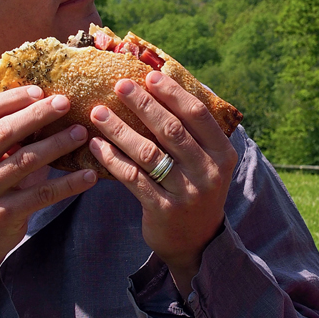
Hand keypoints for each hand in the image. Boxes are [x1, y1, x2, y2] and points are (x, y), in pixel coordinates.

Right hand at [0, 85, 95, 301]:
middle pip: (4, 132)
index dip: (11, 98)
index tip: (39, 90)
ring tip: (81, 133)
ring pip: (25, 161)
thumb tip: (40, 104)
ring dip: (57, 144)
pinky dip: (68, 183)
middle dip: (38, 114)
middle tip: (65, 103)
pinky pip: (42, 194)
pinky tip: (89, 175)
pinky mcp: (2, 216)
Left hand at [88, 72, 237, 296]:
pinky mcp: (163, 209)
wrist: (196, 241)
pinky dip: (112, 159)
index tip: (149, 76)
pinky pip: (133, 178)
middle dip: (143, 104)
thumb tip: (163, 84)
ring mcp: (187, 193)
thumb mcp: (205, 161)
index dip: (173, 93)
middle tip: (119, 85)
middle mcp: (208, 172)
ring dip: (119, 129)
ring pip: (148, 153)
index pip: (197, 115)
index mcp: (222, 153)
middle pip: (171, 130)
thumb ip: (191, 131)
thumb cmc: (195, 188)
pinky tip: (96, 145)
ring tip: (98, 113)